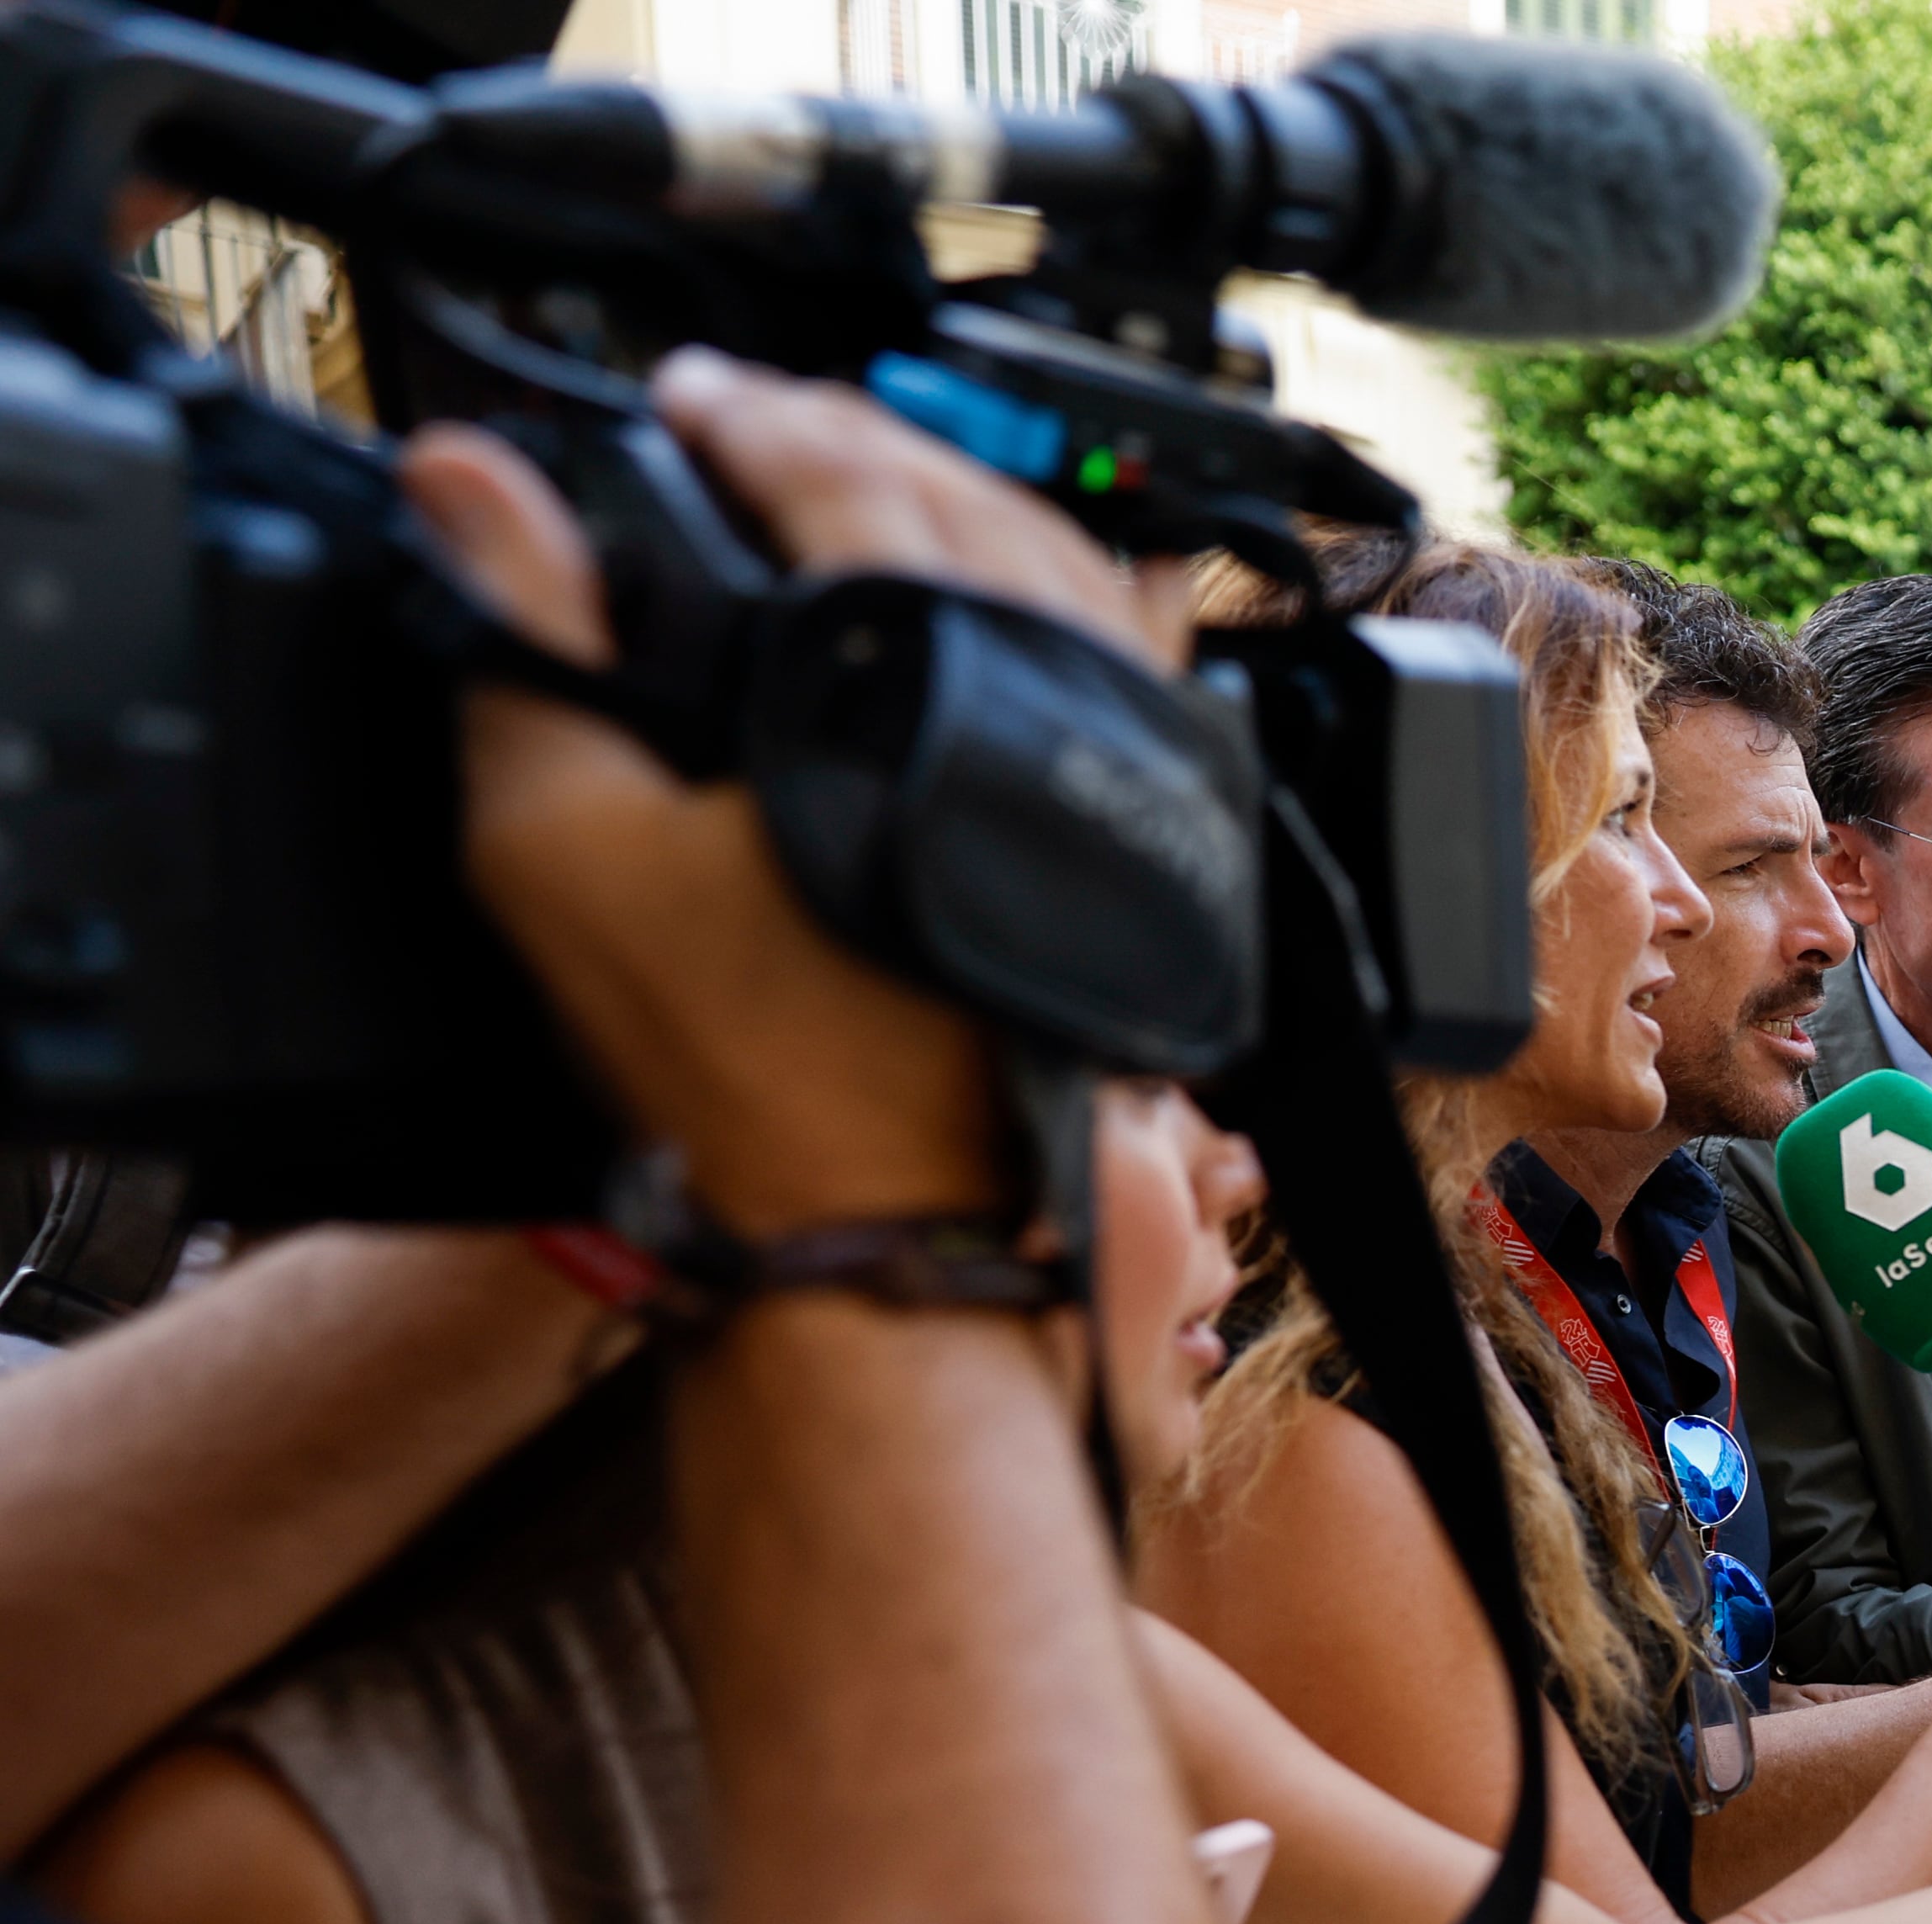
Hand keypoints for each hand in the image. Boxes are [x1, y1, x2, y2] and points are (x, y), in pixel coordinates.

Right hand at [401, 348, 1163, 1235]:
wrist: (901, 1214)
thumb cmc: (750, 1056)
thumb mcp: (568, 845)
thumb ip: (525, 643)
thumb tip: (465, 478)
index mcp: (914, 668)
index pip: (837, 466)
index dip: (752, 413)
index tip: (692, 399)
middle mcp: (1051, 690)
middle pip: (960, 494)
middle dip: (853, 439)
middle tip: (761, 426)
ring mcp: (1126, 755)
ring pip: (1061, 560)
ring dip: (959, 501)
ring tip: (863, 488)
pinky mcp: (1164, 826)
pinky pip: (1130, 654)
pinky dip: (1059, 596)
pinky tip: (1000, 595)